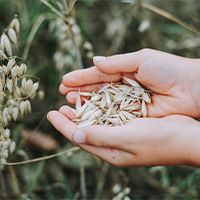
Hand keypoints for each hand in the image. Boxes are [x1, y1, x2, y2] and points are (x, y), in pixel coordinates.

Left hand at [47, 106, 199, 166]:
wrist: (186, 137)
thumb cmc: (159, 140)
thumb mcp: (127, 139)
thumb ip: (100, 137)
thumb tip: (75, 133)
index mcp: (110, 151)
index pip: (79, 137)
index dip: (63, 126)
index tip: (50, 114)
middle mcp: (113, 143)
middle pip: (85, 129)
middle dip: (70, 118)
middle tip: (58, 107)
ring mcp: (122, 133)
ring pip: (96, 121)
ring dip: (83, 111)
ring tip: (71, 101)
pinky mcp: (130, 124)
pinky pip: (109, 115)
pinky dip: (98, 107)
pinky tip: (93, 100)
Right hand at [60, 49, 199, 117]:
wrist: (192, 89)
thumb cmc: (168, 69)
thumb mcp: (141, 59)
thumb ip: (116, 63)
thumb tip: (95, 61)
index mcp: (125, 72)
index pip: (98, 75)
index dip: (82, 77)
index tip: (65, 81)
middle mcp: (123, 88)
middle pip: (97, 90)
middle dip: (80, 91)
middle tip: (63, 93)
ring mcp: (127, 103)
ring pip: (102, 104)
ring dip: (86, 103)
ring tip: (69, 103)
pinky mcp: (133, 116)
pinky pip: (113, 115)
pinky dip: (100, 115)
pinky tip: (86, 115)